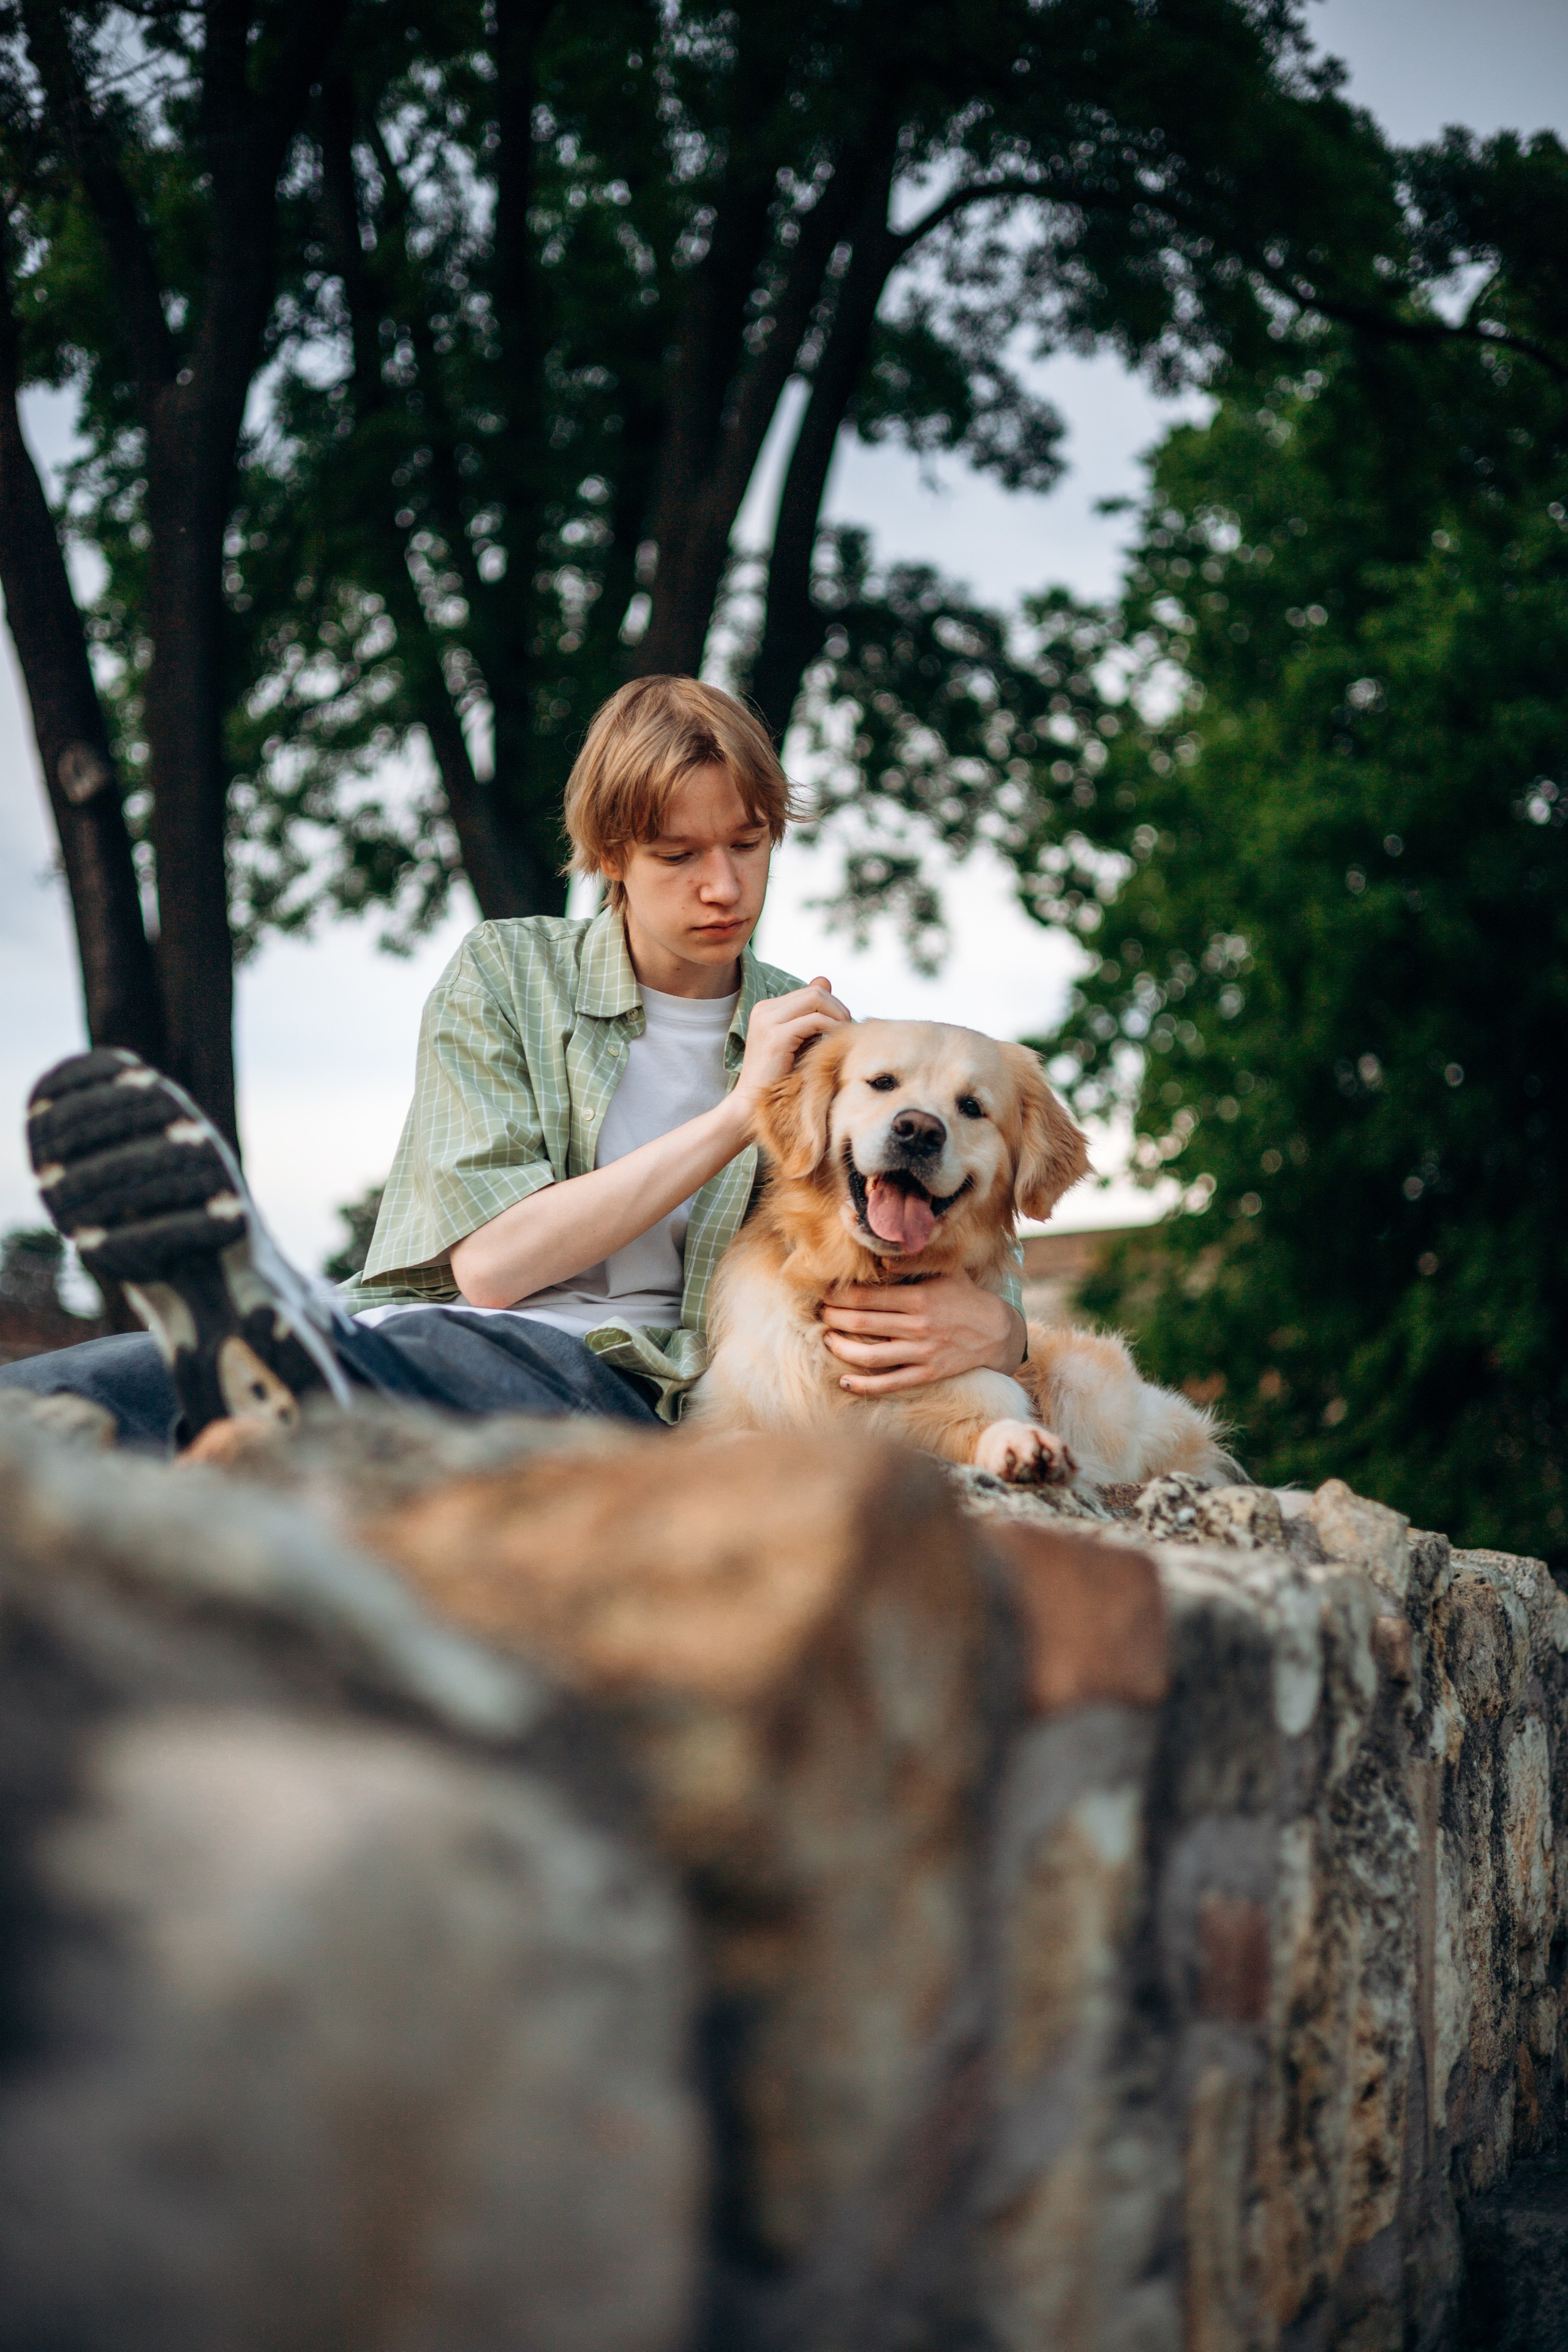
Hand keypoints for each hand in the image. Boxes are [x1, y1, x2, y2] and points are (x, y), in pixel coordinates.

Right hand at [729, 975, 850, 1136]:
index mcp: (766, 1009)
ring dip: (837, 1016)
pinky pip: (815, 1020)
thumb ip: (810, 1012)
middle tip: (847, 1031)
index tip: (842, 1027)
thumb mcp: (798, 1040)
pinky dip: (832, 1029)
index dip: (832, 1006)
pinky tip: (837, 1043)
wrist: (752, 1107)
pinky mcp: (775, 1037)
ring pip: (816, 999)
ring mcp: (767, 1021)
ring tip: (844, 1036)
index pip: (810, 991)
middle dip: (838, 1008)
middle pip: (815, 991)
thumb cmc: (779, 1079)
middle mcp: (764, 1009)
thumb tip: (825, 980)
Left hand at [819, 1271, 1025, 1395]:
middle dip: (834, 1318)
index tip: (823, 1292)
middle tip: (819, 1313)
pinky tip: (844, 1381)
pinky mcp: (928, 1374)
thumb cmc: (964, 1297)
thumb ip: (912, 1263)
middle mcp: (918, 1326)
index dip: (839, 1295)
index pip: (867, 1296)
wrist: (997, 1332)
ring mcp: (922, 1353)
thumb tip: (880, 1257)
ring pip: (870, 1356)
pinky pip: (891, 1383)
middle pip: (862, 1323)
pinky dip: (865, 1385)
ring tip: (827, 1339)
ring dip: (841, 1348)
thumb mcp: (944, 1271)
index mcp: (918, 1298)